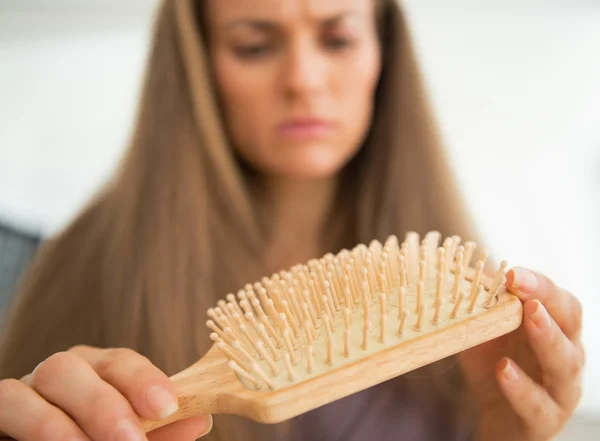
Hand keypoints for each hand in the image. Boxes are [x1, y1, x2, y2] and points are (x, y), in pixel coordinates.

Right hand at [0, 346, 211, 440]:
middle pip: (69, 365)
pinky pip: (3, 406)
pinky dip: (31, 430)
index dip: (143, 379)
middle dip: (101, 403)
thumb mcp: (137, 438)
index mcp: (97, 372)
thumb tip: (200, 419)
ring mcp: (23, 393)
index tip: (167, 405)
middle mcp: (59, 376)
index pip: (119, 361)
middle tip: (132, 440)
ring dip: (58, 424)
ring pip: (28, 386)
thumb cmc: (101, 439)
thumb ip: (163, 431)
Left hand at [460, 267, 584, 440]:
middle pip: (570, 322)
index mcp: (554, 328)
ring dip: (548, 337)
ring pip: (564, 362)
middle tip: (523, 285)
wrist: (497, 419)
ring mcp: (561, 389)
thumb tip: (466, 271)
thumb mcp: (485, 331)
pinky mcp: (546, 419)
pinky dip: (521, 386)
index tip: (512, 272)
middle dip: (547, 299)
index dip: (538, 283)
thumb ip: (480, 305)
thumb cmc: (497, 366)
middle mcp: (566, 354)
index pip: (557, 299)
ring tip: (529, 316)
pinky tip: (503, 368)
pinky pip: (538, 403)